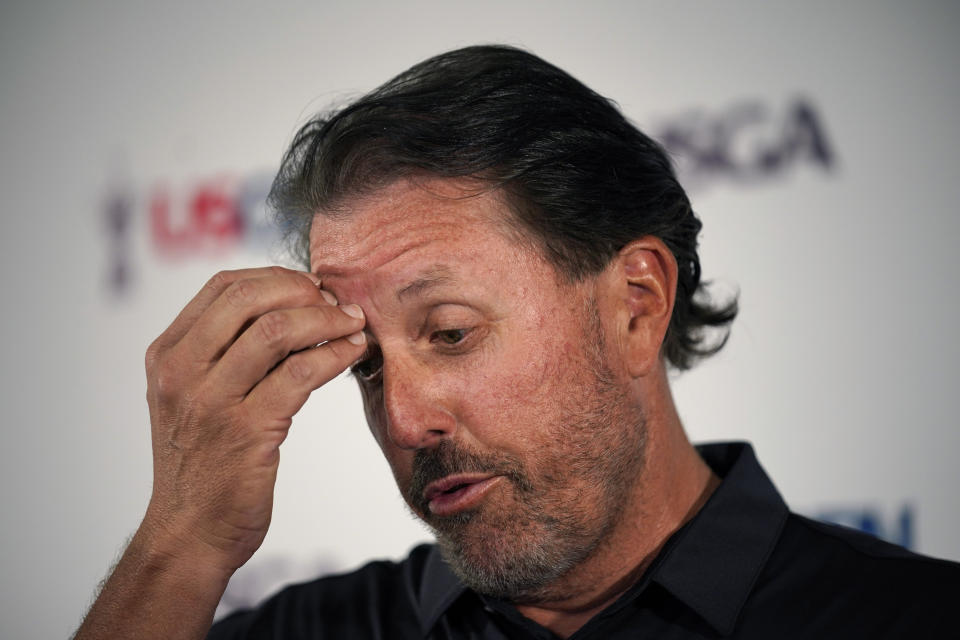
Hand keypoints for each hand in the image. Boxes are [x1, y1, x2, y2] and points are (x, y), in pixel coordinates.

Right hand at [140, 266, 366, 572]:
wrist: (190, 533)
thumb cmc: (205, 463)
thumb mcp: (195, 397)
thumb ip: (224, 352)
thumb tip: (290, 305)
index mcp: (167, 354)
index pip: (223, 285)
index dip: (277, 277)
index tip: (313, 288)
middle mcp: (181, 371)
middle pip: (249, 297)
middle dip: (304, 292)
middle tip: (338, 304)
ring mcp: (211, 401)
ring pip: (278, 330)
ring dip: (328, 320)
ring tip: (355, 325)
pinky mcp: (246, 431)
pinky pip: (301, 373)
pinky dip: (335, 355)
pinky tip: (353, 353)